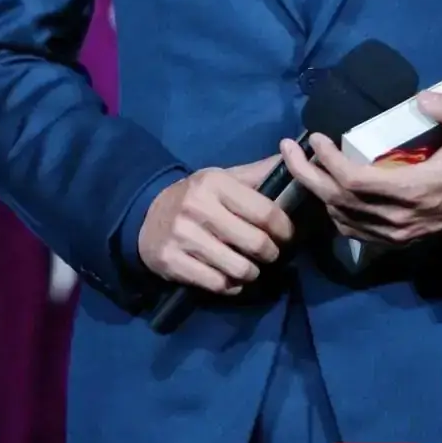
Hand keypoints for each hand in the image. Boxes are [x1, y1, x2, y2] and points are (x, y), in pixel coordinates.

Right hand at [138, 157, 293, 293]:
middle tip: (270, 253)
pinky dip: (231, 287)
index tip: (287, 234)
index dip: (284, 228)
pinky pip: (218, 285)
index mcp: (214, 183)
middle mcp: (197, 207)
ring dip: (252, 273)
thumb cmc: (196, 197)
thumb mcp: (223, 178)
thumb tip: (295, 155)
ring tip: (251, 267)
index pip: (265, 212)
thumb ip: (258, 174)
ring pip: (239, 269)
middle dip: (271, 253)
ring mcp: (183, 237)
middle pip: (256, 243)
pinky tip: (231, 278)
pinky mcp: (172, 262)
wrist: (146, 216)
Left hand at [279, 92, 441, 247]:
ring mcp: (397, 233)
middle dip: (306, 175)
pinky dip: (333, 211)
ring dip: (317, 192)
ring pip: (341, 218)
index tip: (314, 136)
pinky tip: (326, 189)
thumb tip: (422, 98)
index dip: (328, 161)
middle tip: (285, 149)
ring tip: (302, 163)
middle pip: (337, 201)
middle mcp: (398, 217)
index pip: (354, 181)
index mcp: (413, 190)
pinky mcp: (398, 240)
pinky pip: (354, 231)